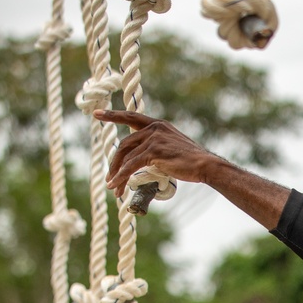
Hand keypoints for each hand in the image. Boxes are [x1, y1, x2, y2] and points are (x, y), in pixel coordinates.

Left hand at [94, 111, 215, 196]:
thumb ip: (157, 148)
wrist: (205, 165)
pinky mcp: (153, 152)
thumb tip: (146, 160)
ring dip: (117, 174)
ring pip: (126, 157)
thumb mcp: (172, 148)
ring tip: (113, 188)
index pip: (131, 117)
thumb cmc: (192, 162)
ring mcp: (152, 139)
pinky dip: (122, 177)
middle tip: (109, 177)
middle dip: (114, 162)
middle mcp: (153, 128)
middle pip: (124, 144)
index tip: (97, 114)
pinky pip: (131, 166)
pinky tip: (117, 186)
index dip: (113, 116)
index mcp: (157, 125)